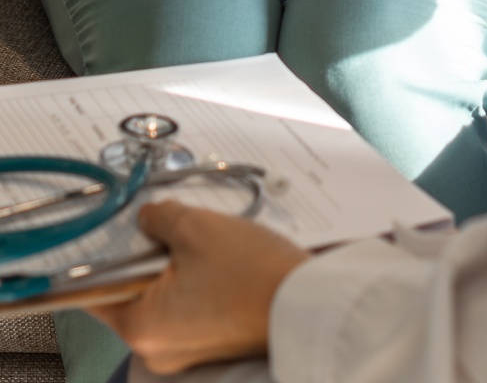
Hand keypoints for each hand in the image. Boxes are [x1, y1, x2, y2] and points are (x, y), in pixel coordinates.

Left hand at [87, 201, 309, 374]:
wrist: (309, 301)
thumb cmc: (254, 274)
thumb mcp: (198, 227)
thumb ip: (161, 217)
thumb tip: (150, 218)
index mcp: (141, 326)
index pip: (95, 291)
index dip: (105, 253)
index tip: (117, 230)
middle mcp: (158, 349)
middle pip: (136, 290)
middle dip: (154, 255)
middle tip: (178, 229)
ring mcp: (189, 351)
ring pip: (168, 296)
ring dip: (183, 267)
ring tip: (212, 244)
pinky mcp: (216, 343)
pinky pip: (194, 307)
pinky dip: (203, 283)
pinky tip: (228, 262)